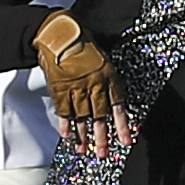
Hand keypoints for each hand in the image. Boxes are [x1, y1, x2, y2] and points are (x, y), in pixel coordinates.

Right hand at [31, 10, 118, 143]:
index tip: (125, 141)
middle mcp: (94, 84)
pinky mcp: (59, 88)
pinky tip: (67, 136)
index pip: (118, 106)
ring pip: (82, 116)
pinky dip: (65, 123)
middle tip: (103, 153)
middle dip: (102, 136)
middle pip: (100, 116)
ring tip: (85, 150)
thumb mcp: (102, 55)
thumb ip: (106, 76)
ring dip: (83, 135)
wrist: (59, 31)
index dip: (122, 126)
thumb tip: (109, 93)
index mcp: (108, 76)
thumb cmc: (81, 39)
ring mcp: (76, 87)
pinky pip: (63, 110)